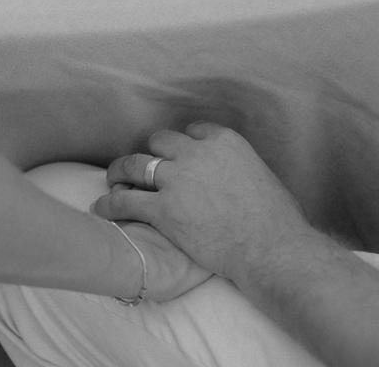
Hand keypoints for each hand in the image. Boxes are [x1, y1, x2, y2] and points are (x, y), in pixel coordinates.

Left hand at [94, 122, 308, 285]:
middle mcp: (196, 153)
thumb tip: (232, 172)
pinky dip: (110, 204)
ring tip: (113, 179)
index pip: (193, 130)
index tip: (179, 156)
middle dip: (153, 154)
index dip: (184, 144)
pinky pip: (127, 201)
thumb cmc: (277, 219)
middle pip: (160, 142)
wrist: (271, 248)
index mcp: (223, 140)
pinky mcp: (164, 209)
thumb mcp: (260, 173)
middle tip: (145, 168)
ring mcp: (177, 179)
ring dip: (121, 170)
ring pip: (136, 164)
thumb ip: (237, 165)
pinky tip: (101, 208)